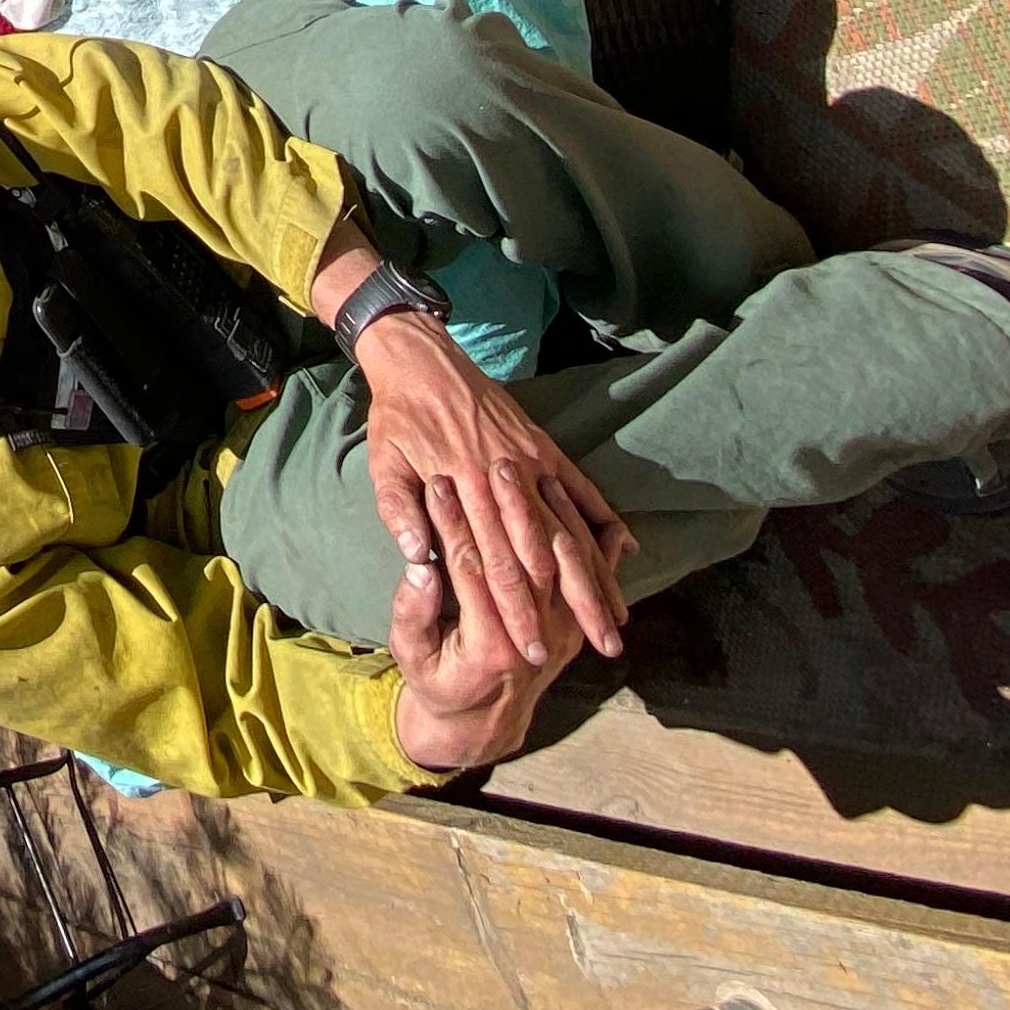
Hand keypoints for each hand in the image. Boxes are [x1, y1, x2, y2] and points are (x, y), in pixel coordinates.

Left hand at [350, 307, 634, 662]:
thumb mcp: (383, 464)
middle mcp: (505, 477)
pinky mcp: (543, 446)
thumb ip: (400, 512)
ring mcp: (531, 460)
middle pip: (545, 553)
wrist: (421, 358)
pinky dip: (604, 517)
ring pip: (571, 526)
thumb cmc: (397, 420)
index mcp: (464, 488)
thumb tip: (420, 560)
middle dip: (572, 605)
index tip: (533, 651)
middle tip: (598, 647)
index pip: (496, 563)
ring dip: (596, 573)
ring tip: (617, 615)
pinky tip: (625, 548)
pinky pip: (581, 487)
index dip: (518, 610)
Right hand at [387, 469, 583, 772]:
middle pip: (522, 557)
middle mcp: (537, 638)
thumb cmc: (436, 679)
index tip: (436, 483)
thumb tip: (419, 563)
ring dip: (540, 509)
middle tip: (485, 462)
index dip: (452, 523)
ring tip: (517, 466)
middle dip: (503, 506)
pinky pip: (588, 570)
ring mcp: (564, 631)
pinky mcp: (575, 622)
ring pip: (559, 559)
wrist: (483, 720)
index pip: (472, 569)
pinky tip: (559, 492)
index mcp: (491, 646)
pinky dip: (578, 528)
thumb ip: (411, 610)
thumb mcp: (409, 653)